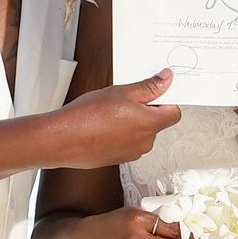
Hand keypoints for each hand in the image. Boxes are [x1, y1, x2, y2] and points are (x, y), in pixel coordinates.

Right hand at [52, 72, 178, 167]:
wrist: (63, 139)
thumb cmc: (88, 116)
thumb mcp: (121, 92)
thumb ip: (148, 87)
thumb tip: (166, 79)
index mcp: (150, 124)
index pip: (174, 112)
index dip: (166, 100)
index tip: (154, 91)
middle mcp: (145, 142)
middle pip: (157, 122)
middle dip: (146, 110)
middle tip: (126, 99)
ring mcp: (132, 153)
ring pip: (141, 132)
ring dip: (132, 122)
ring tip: (111, 112)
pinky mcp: (119, 158)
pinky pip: (128, 142)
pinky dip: (121, 133)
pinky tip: (104, 125)